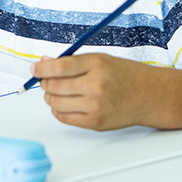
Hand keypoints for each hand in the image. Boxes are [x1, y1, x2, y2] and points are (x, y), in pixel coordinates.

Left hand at [32, 52, 149, 130]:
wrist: (148, 95)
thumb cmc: (124, 75)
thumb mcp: (99, 59)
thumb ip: (71, 61)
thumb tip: (43, 62)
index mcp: (97, 65)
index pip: (59, 67)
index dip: (41, 68)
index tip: (34, 68)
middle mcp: (96, 85)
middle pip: (53, 86)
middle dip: (44, 82)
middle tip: (46, 79)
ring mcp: (95, 106)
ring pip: (55, 103)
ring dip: (51, 96)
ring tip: (60, 91)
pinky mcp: (95, 122)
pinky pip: (64, 117)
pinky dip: (59, 110)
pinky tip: (67, 102)